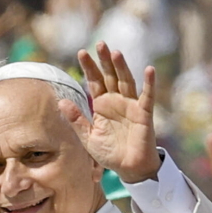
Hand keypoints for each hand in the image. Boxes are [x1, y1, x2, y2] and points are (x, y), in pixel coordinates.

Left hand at [64, 42, 160, 183]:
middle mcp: (117, 101)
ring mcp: (131, 105)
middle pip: (110, 76)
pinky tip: (149, 70)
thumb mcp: (88, 137)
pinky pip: (148, 96)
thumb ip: (77, 120)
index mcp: (102, 105)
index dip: (89, 68)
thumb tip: (62, 102)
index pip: (95, 81)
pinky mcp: (144, 113)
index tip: (82, 52)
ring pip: (126, 81)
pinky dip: (149, 83)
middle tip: (100, 43)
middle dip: (105, 60)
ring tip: (115, 52)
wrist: (128, 168)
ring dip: (122, 67)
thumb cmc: (110, 153)